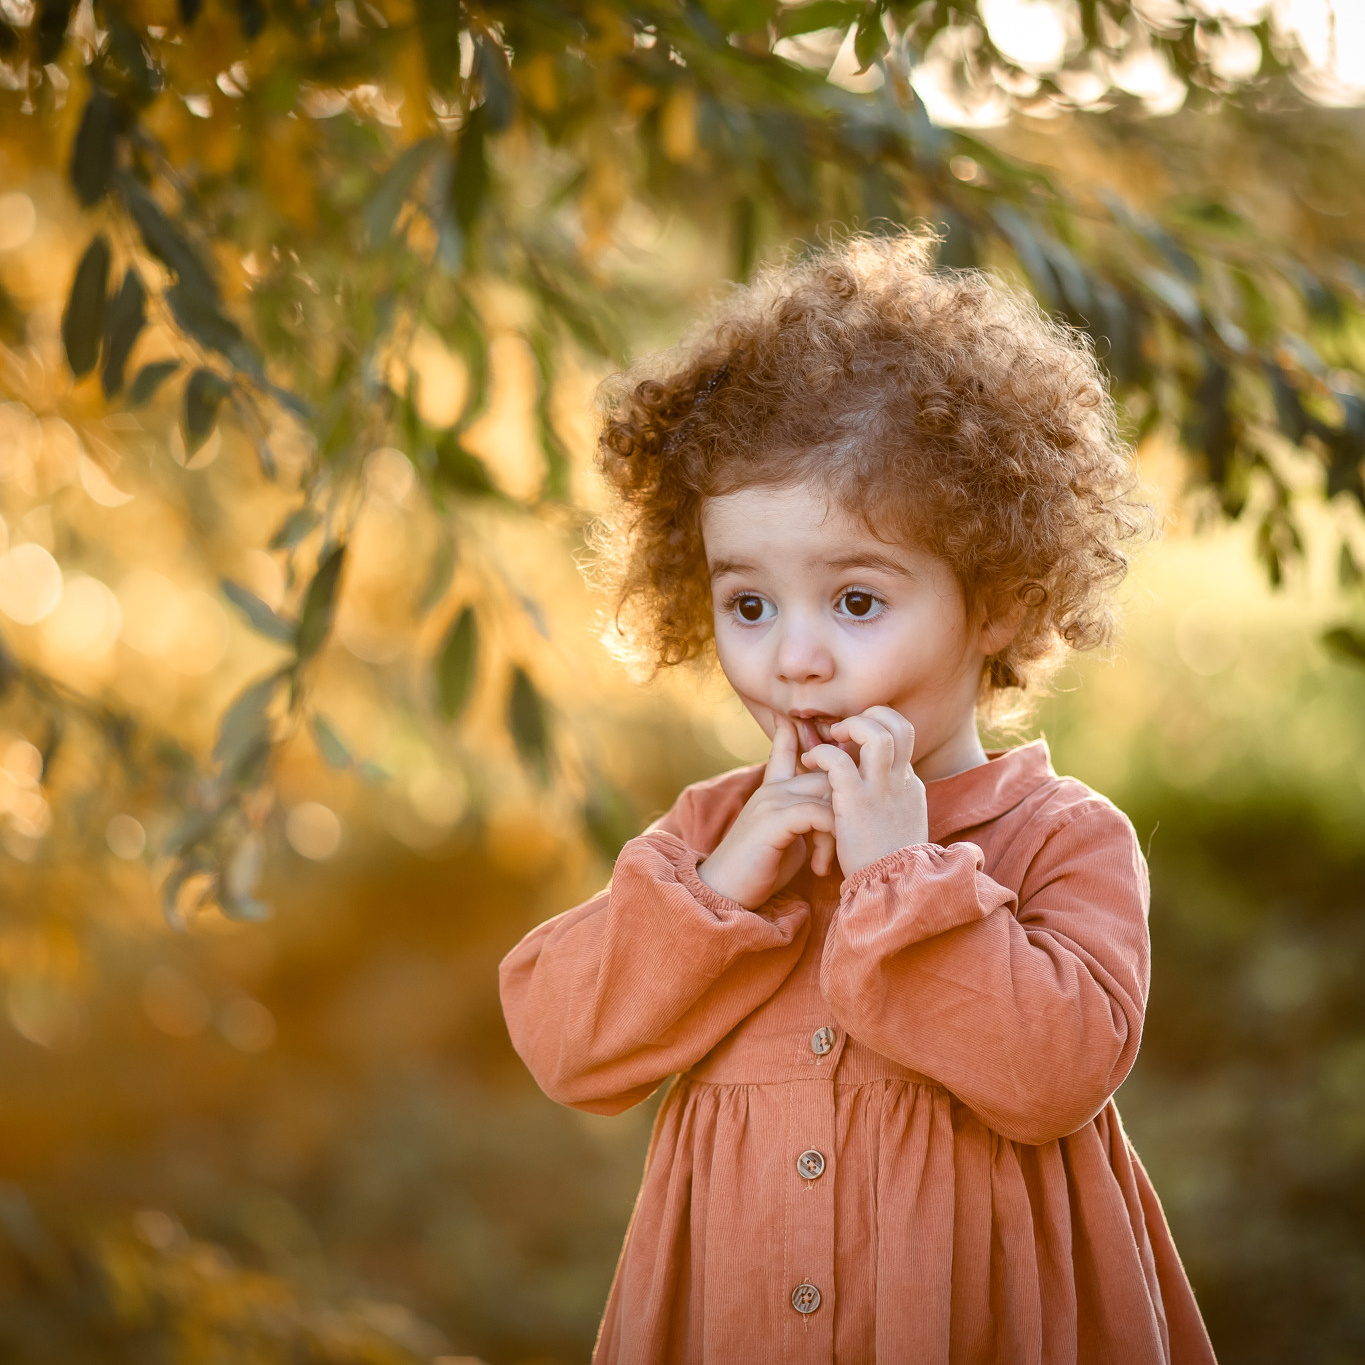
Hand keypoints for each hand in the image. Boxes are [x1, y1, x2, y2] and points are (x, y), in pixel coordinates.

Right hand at [697, 716, 835, 908]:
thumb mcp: (787, 836)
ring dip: (837, 829)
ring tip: (826, 864)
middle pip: (828, 773)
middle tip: (841, 849)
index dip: (796, 733)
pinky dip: (828, 838)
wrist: (725, 893)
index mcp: (773, 790)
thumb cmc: (760, 868)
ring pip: (828, 792)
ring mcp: (770, 801)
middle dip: (844, 807)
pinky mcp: (772, 821)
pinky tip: (821, 865)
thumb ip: (806, 818)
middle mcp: (772, 789)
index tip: (811, 726)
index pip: (785, 749)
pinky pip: (816, 814)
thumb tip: (833, 811)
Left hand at [800, 706, 927, 877]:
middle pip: (898, 724)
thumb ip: (891, 798)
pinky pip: (838, 760)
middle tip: (843, 730)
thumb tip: (876, 782)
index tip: (854, 735)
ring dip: (850, 727)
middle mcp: (899, 781)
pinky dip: (821, 754)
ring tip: (829, 739)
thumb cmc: (888, 862)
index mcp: (908, 785)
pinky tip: (810, 763)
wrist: (893, 891)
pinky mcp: (856, 802)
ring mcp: (880, 789)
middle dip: (871, 715)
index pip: (903, 735)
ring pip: (875, 733)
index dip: (879, 724)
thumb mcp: (899, 823)